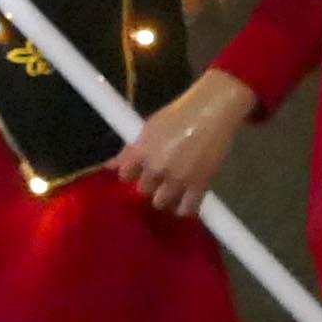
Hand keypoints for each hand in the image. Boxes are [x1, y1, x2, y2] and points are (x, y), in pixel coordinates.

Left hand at [109, 67, 254, 214]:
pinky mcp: (199, 185)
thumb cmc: (179, 115)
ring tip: (171, 191)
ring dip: (164, 198)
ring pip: (161, 203)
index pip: (124, 176)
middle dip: (149, 185)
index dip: (131, 175)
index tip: (137, 173)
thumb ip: (130, 151)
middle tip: (158, 179)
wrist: (211, 112)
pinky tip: (184, 204)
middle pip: (143, 190)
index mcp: (141, 152)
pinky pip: (187, 208)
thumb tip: (110, 167)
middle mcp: (156, 168)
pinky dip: (184, 209)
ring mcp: (178, 179)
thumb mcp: (149, 128)